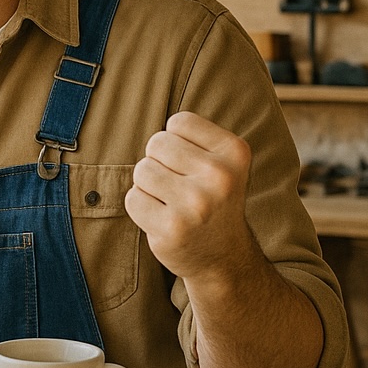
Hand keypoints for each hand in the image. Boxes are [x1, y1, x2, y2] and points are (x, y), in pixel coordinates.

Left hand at [124, 111, 256, 282]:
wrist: (224, 257)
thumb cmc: (212, 198)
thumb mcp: (223, 161)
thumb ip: (192, 136)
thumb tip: (138, 110)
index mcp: (235, 152)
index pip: (178, 122)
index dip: (176, 141)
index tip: (192, 164)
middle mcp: (220, 177)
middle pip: (156, 143)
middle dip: (159, 161)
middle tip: (179, 185)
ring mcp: (195, 204)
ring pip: (141, 170)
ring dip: (148, 185)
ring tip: (171, 202)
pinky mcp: (172, 228)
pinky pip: (132, 198)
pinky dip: (141, 207)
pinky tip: (163, 218)